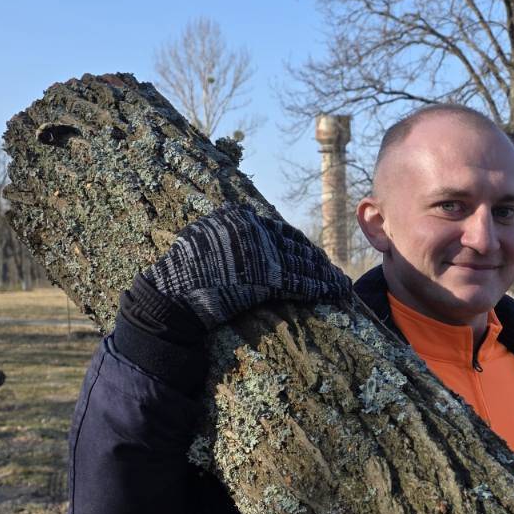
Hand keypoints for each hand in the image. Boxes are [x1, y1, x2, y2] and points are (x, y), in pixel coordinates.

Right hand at [141, 204, 352, 328]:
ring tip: (339, 282)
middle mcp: (255, 231)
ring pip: (304, 263)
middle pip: (296, 246)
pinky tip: (335, 291)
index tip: (310, 255)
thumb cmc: (183, 271)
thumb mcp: (203, 235)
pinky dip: (321, 287)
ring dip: (325, 274)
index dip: (298, 245)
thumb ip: (226, 226)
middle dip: (315, 260)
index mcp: (240, 218)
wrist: (174, 295)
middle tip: (330, 270)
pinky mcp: (269, 278)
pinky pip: (302, 282)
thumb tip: (241, 219)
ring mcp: (264, 254)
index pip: (280, 230)